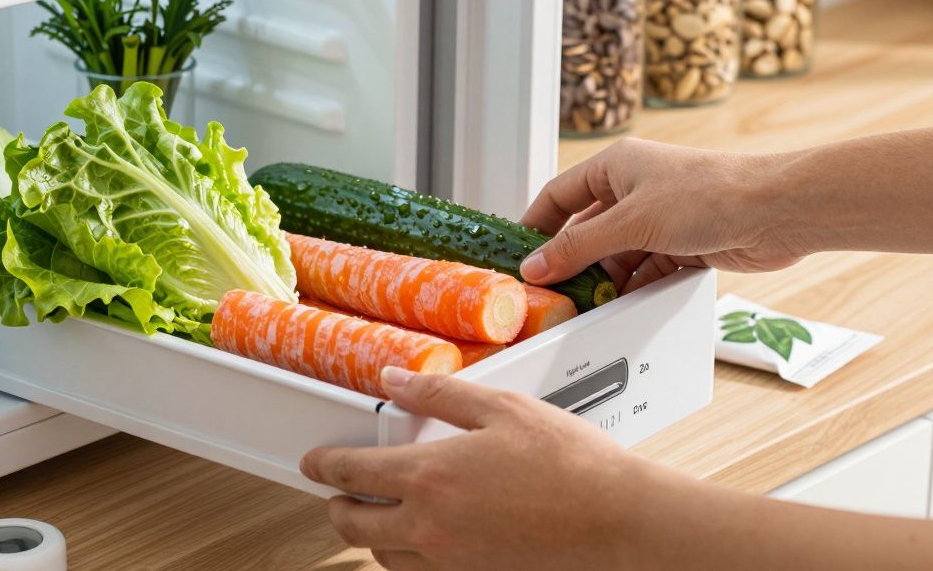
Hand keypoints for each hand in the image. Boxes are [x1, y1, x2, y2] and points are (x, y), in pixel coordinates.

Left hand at [300, 367, 660, 570]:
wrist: (617, 521)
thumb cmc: (570, 464)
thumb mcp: (501, 407)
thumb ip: (438, 394)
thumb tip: (395, 380)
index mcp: (429, 477)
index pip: (350, 472)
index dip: (323, 464)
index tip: (315, 461)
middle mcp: (429, 526)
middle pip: (353, 525)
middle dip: (335, 506)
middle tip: (336, 491)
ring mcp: (451, 561)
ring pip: (382, 556)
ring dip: (369, 534)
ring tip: (378, 513)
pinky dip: (405, 557)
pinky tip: (422, 538)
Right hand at [519, 138, 806, 292]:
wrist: (777, 211)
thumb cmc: (710, 194)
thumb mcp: (631, 222)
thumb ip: (579, 247)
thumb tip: (537, 265)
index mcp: (616, 166)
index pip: (559, 195)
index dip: (535, 226)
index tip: (517, 256)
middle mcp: (636, 189)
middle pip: (587, 230)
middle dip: (572, 262)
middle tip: (552, 293)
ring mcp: (660, 217)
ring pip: (617, 254)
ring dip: (605, 280)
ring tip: (588, 306)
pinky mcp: (684, 243)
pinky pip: (645, 269)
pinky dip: (634, 288)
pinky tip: (624, 305)